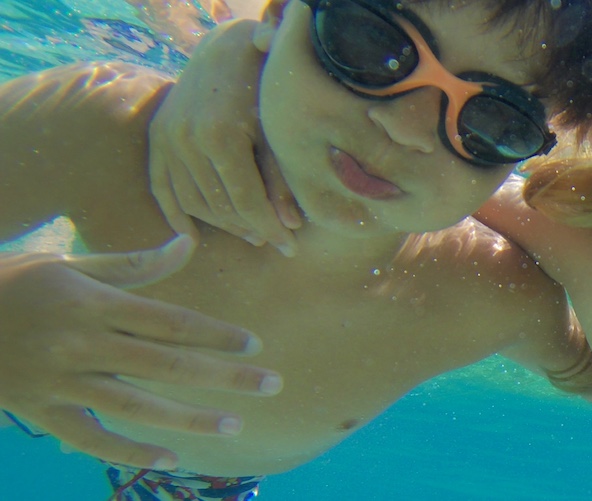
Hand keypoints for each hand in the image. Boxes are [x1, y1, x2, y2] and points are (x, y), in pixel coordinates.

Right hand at [0, 235, 282, 469]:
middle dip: (224, 376)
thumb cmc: (11, 283)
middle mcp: (80, 344)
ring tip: (233, 425)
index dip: (214, 334)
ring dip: (189, 418)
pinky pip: (91, 438)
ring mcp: (60, 381)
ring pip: (135, 405)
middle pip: (166, 364)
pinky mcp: (40, 411)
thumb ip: (132, 263)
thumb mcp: (66, 262)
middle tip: (271, 384)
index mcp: (92, 302)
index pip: (168, 321)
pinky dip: (129, 451)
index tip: (253, 344)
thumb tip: (188, 242)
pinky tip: (169, 457)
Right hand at [149, 19, 300, 256]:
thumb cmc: (261, 88)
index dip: (270, 228)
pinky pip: (162, 187)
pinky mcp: (156, 139)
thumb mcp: (276, 130)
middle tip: (272, 240)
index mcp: (220, 135)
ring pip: (192, 201)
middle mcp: (186, 140)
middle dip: (249, 227)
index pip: (246, 200)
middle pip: (219, 205)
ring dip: (220, 224)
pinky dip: (176, 213)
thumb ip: (280, 178)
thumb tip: (290, 226)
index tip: (289, 247)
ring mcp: (166, 140)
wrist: (224, 50)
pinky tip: (192, 234)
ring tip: (249, 233)